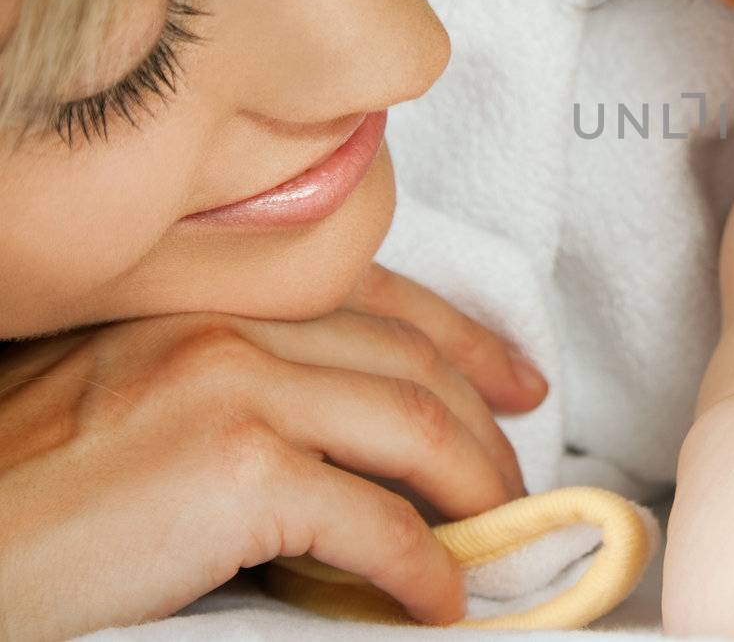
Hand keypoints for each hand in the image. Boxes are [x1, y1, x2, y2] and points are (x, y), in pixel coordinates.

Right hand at [0, 268, 547, 641]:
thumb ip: (234, 386)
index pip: (376, 297)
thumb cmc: (20, 489)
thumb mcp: (130, 395)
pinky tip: (437, 600)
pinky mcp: (237, 473)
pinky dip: (424, 568)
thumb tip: (345, 445)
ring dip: (478, 489)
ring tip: (499, 535)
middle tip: (518, 478)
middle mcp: (228, 324)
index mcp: (206, 300)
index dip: (467, 339)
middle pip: (411, 360)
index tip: (519, 379)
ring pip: (417, 426)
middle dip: (485, 423)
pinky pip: (376, 523)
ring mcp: (235, 389)